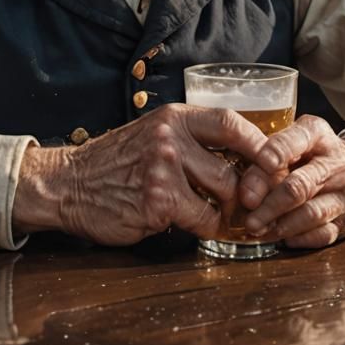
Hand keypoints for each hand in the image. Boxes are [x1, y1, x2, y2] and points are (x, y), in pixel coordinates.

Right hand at [13, 104, 267, 244]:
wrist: (69, 183)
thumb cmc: (116, 162)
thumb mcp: (153, 132)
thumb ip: (191, 137)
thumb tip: (243, 155)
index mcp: (173, 117)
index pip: (230, 122)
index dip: (259, 143)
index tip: (275, 160)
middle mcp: (170, 138)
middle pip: (232, 166)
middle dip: (247, 189)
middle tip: (251, 203)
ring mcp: (163, 170)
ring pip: (222, 194)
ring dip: (226, 210)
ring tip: (220, 214)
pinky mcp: (156, 202)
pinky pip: (202, 220)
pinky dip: (205, 227)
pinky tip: (191, 224)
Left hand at [238, 116, 344, 248]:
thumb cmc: (316, 154)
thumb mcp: (296, 139)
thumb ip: (269, 154)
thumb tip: (242, 183)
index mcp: (317, 134)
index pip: (294, 141)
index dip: (275, 153)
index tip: (259, 164)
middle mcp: (336, 163)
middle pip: (300, 186)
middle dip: (270, 204)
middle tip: (248, 217)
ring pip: (311, 214)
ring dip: (281, 225)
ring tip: (258, 230)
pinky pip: (322, 235)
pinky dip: (298, 238)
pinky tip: (281, 237)